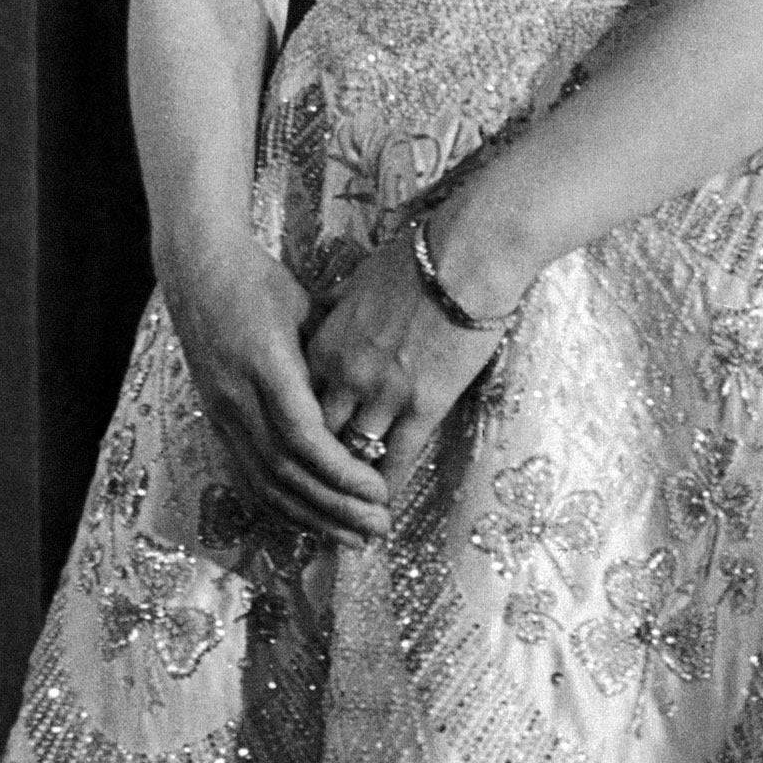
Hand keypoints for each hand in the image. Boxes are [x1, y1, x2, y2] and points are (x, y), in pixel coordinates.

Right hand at [160, 234, 392, 546]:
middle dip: (335, 507)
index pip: (303, 439)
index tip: (380, 491)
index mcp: (264, 366)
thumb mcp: (303, 305)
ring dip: (312, 517)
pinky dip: (280, 506)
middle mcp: (237, 398)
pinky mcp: (215, 420)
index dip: (342, 474)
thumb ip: (334, 349)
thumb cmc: (257, 279)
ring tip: (353, 539)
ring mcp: (221, 413)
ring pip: (265, 483)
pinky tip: (308, 524)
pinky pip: (247, 475)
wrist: (196, 268)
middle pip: (287, 472)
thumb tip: (377, 384)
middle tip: (378, 528)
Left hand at [301, 220, 505, 499]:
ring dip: (349, 483)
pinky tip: (383, 502)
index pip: (299, 401)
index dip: (298, 428)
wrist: (464, 256)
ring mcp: (382, 393)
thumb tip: (335, 322)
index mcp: (326, 344)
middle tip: (314, 490)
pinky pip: (398, 456)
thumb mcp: (359, 285)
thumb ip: (342, 316)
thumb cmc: (416, 258)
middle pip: (317, 434)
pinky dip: (386, 483)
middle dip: (315, 465)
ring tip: (348, 506)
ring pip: (353, 453)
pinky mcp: (423, 404)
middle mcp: (345, 375)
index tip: (299, 447)